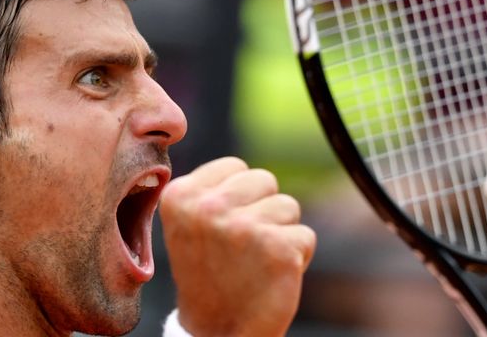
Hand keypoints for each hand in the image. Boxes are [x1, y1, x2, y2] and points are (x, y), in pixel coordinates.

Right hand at [159, 157, 315, 336]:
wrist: (217, 334)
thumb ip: (209, 190)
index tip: (222, 228)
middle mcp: (209, 208)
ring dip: (280, 232)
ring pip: (288, 206)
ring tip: (255, 261)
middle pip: (264, 179)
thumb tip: (240, 167)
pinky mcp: (278, 249)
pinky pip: (305, 235)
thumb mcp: (188, 225)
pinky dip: (296, 257)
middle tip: (242, 246)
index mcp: (181, 196)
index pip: (234, 165)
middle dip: (262, 209)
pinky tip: (271, 276)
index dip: (238, 197)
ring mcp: (243, 227)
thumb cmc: (208, 275)